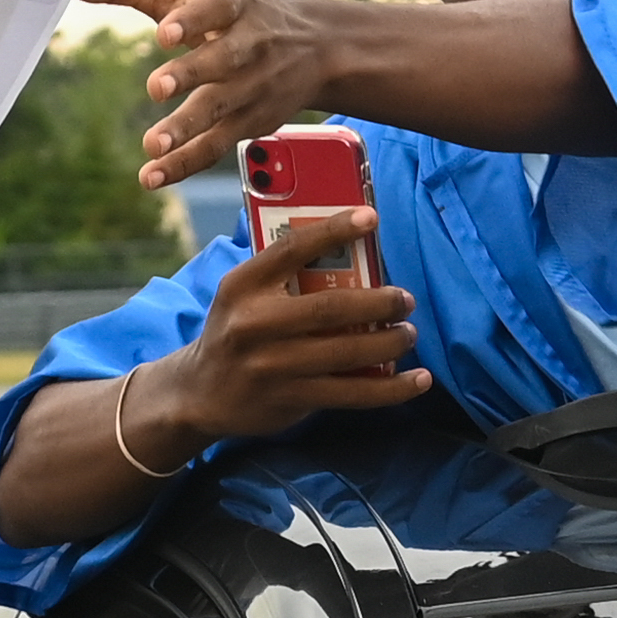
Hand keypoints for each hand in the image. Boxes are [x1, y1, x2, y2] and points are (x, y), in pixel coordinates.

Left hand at [85, 0, 348, 185]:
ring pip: (219, 109)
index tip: (166, 32)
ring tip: (152, 145)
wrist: (315, 49)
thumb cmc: (232, 14)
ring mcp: (252, 88)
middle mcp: (249, 45)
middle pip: (221, 61)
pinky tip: (152, 176)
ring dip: (186, 128)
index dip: (193, 20)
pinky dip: (184, 164)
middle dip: (191, 73)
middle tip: (156, 87)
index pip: (216, 9)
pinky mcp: (250, 123)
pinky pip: (215, 146)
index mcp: (233, 5)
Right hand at [158, 220, 431, 444]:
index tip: (371, 218)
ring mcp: (272, 365)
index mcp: (243, 286)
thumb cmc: (236, 333)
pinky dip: (390, 389)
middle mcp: (254, 324)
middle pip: (330, 307)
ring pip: (346, 352)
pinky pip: (351, 393)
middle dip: (380, 301)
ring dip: (389, 342)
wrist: (199, 394)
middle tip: (406, 299)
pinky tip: (417, 381)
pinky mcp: (290, 399)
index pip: (292, 249)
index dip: (333, 230)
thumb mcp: (242, 295)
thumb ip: (281, 276)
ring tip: (408, 334)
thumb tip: (349, 251)